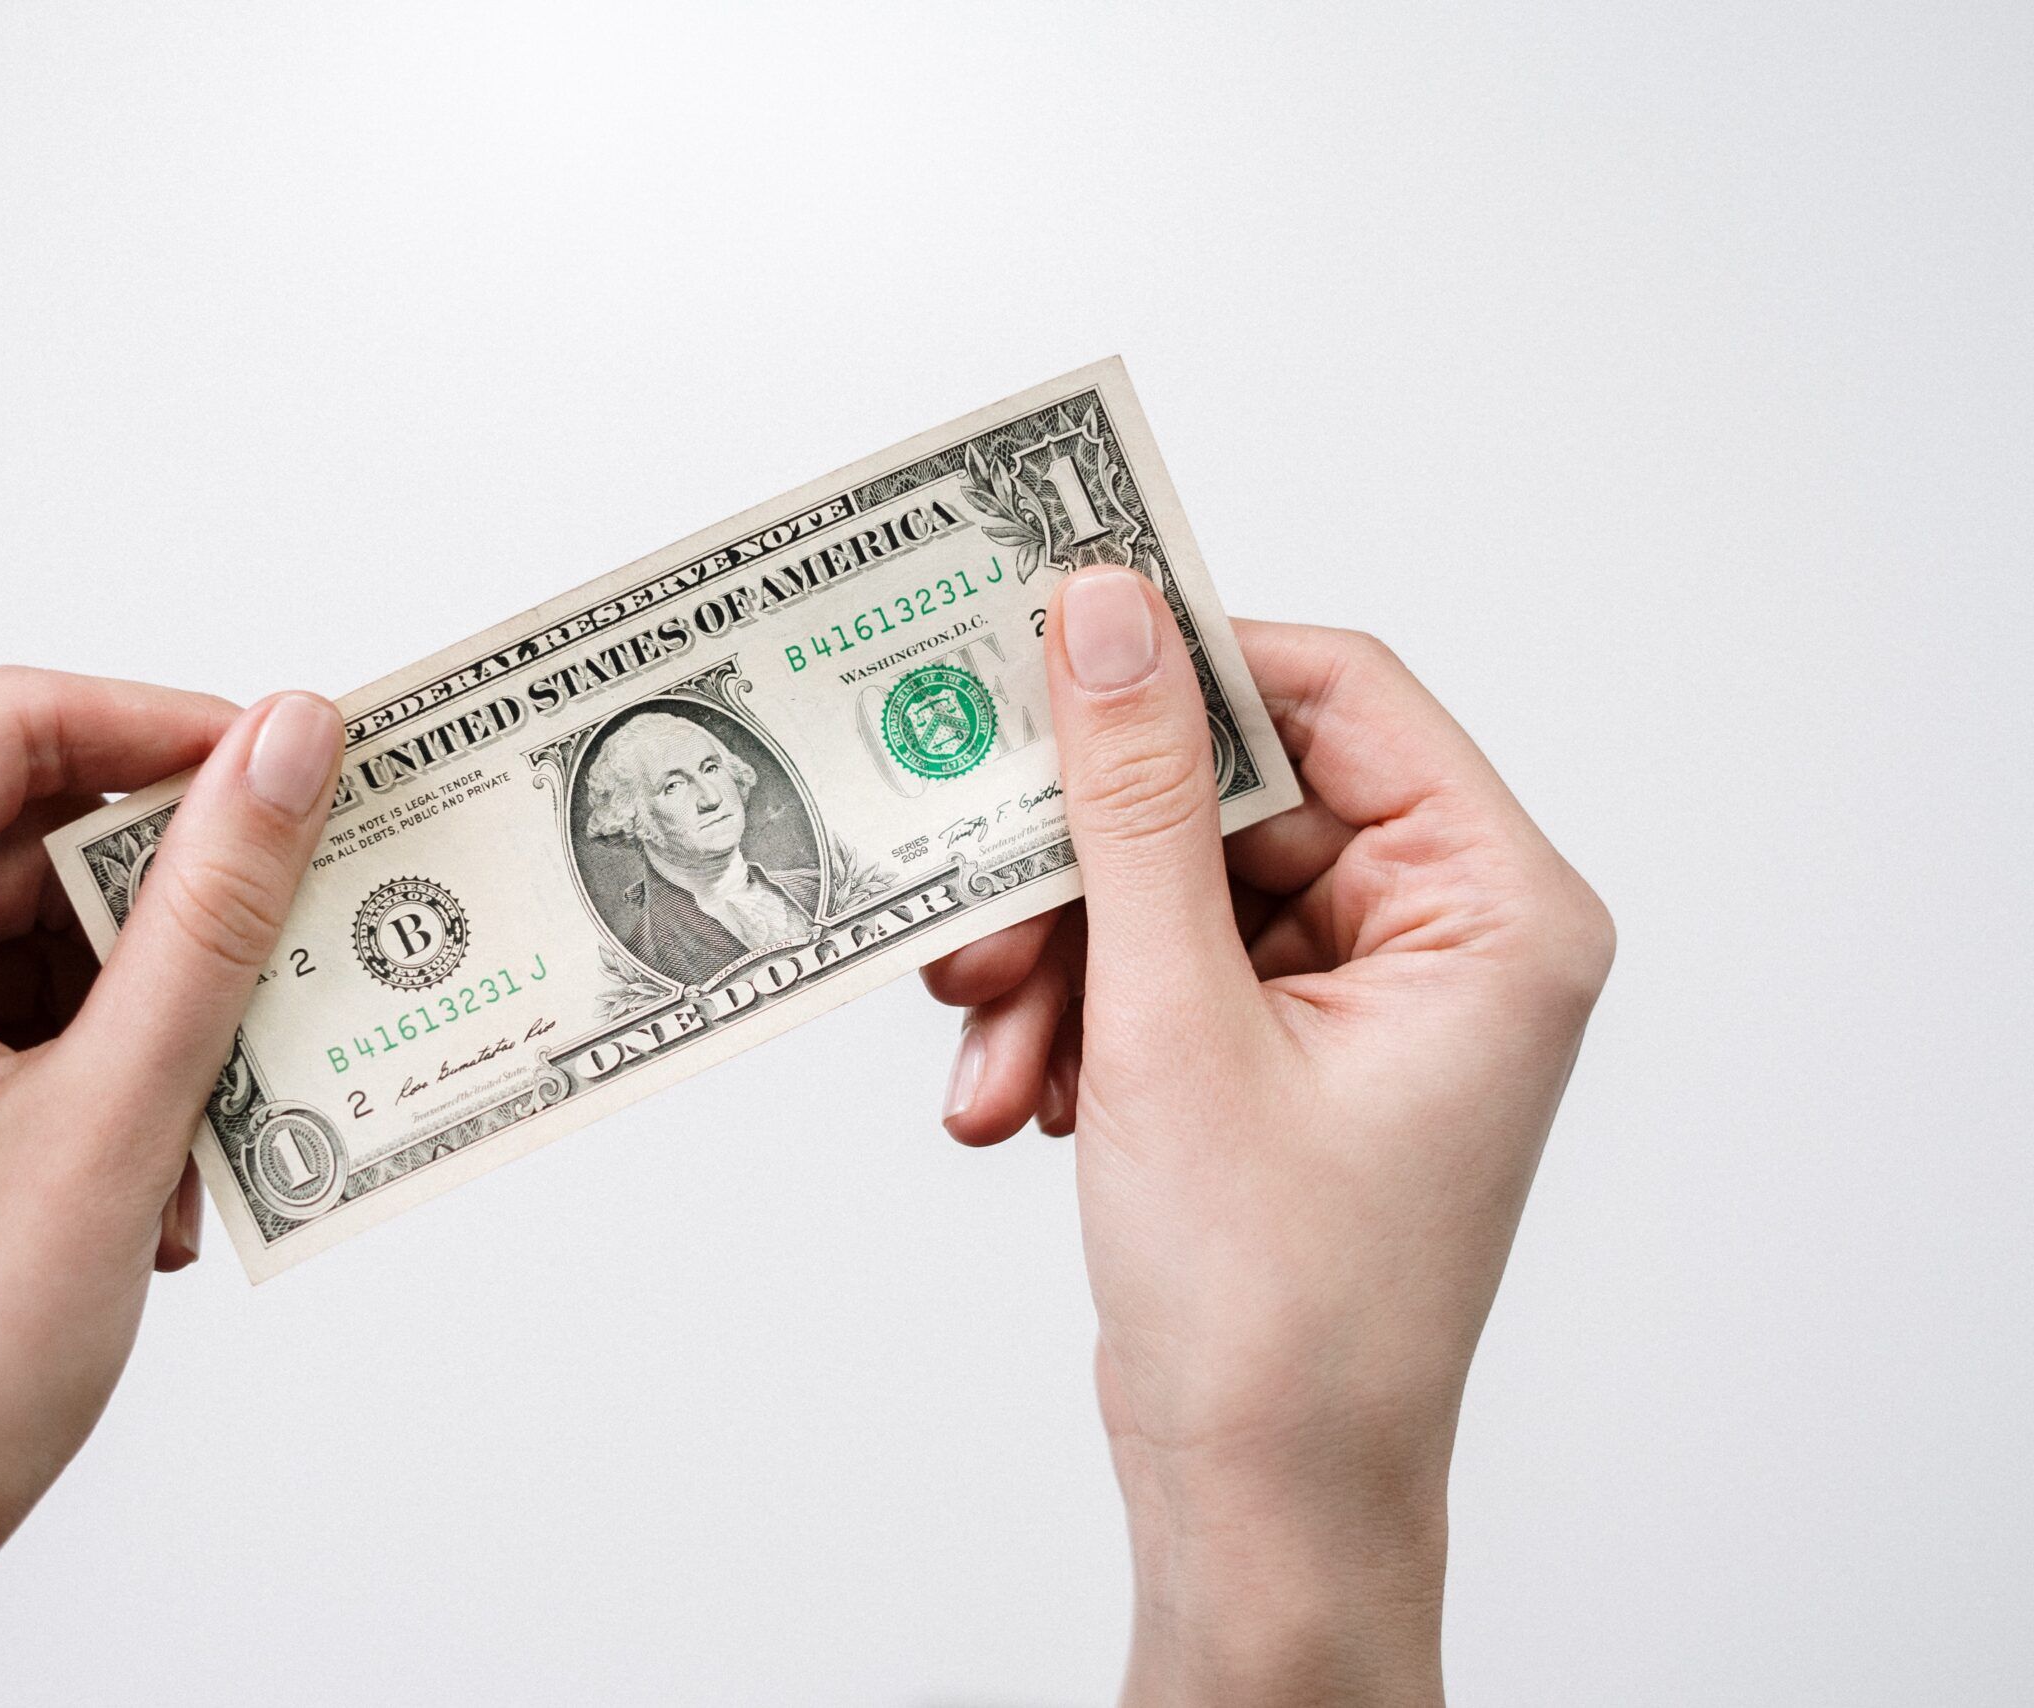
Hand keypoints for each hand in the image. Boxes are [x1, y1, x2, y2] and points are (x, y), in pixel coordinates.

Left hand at [0, 668, 344, 1707]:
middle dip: (165, 914)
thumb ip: (214, 909)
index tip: (301, 771)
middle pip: (12, 832)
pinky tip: (139, 1166)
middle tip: (290, 960)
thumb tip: (293, 743)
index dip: (174, 735)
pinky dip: (84, 1058)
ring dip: (137, 1011)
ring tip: (195, 1133)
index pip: (3, 731)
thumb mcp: (111, 1114)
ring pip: (13, 922)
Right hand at [923, 569, 1612, 1705]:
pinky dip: (1078, 1018)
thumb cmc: (1277, 1309)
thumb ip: (1132, 804)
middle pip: (1232, 799)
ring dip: (1060, 961)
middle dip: (1082, 869)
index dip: (1184, 663)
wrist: (1263, 1504)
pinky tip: (1017, 1100)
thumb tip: (1105, 615)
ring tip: (986, 1047)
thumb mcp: (1176, 1022)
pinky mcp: (1284, 1054)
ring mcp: (1362, 1000)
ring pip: (1173, 890)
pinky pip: (1161, 970)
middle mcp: (1443, 937)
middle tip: (973, 914)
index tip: (1043, 645)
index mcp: (1493, 910)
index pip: (1338, 693)